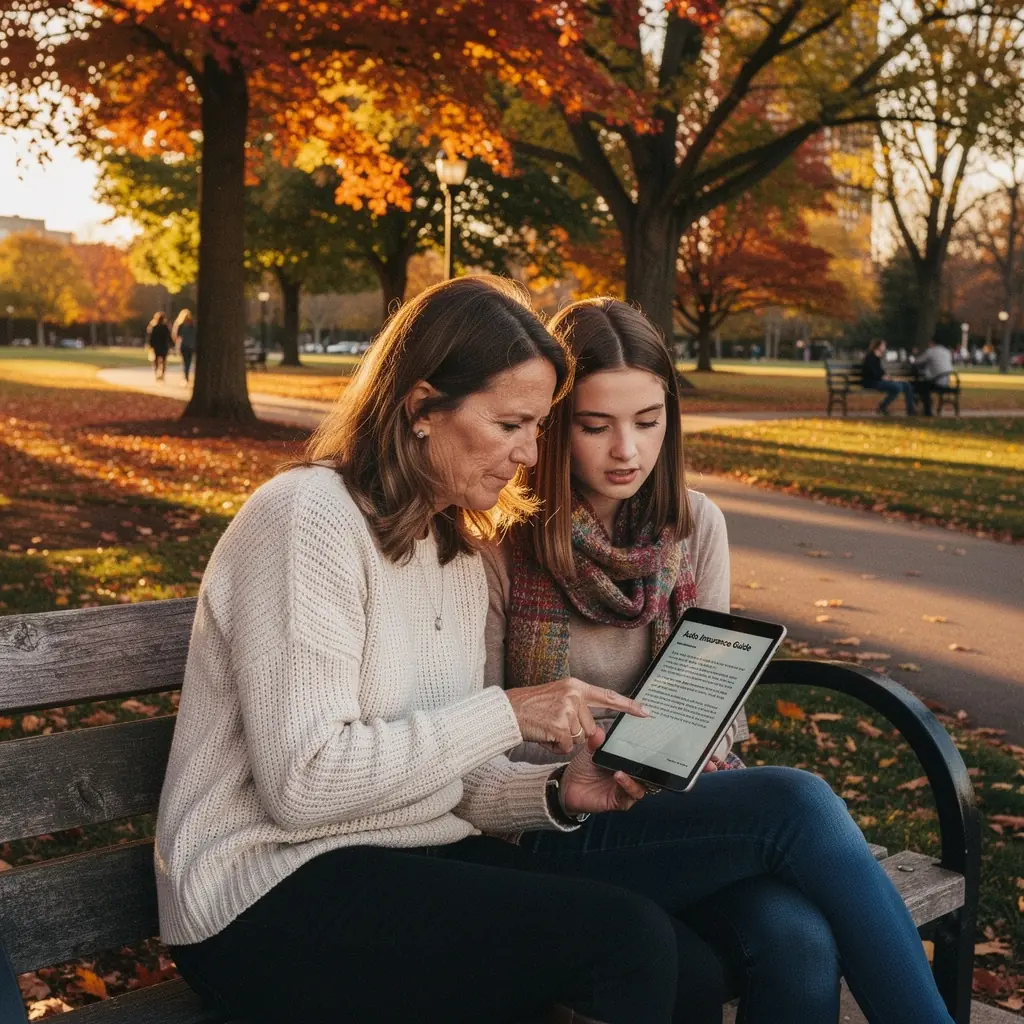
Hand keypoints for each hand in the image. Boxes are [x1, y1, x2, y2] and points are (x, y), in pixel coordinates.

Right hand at [505, 678, 648, 754]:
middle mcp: (574, 695)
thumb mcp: (558, 698)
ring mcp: (567, 710)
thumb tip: (597, 734)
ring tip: (548, 728)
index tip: (647, 712)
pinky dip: (555, 747)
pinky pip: (566, 747)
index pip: (608, 697)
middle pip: (591, 728)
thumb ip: (579, 709)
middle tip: (554, 724)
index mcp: (576, 687)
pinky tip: (544, 735)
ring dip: (564, 740)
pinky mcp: (559, 726)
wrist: (507, 711)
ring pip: (579, 739)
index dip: (629, 706)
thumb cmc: (531, 706)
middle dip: (575, 733)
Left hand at [560, 731, 647, 813]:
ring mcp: (625, 789)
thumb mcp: (590, 751)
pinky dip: (627, 786)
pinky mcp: (620, 801)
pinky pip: (630, 795)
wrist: (569, 786)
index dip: (648, 752)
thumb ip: (596, 742)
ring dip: (635, 778)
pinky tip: (619, 777)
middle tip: (642, 757)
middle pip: (647, 774)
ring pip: (641, 786)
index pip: (643, 758)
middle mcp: (629, 776)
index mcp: (625, 762)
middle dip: (648, 767)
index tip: (647, 742)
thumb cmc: (583, 768)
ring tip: (622, 769)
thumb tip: (600, 731)